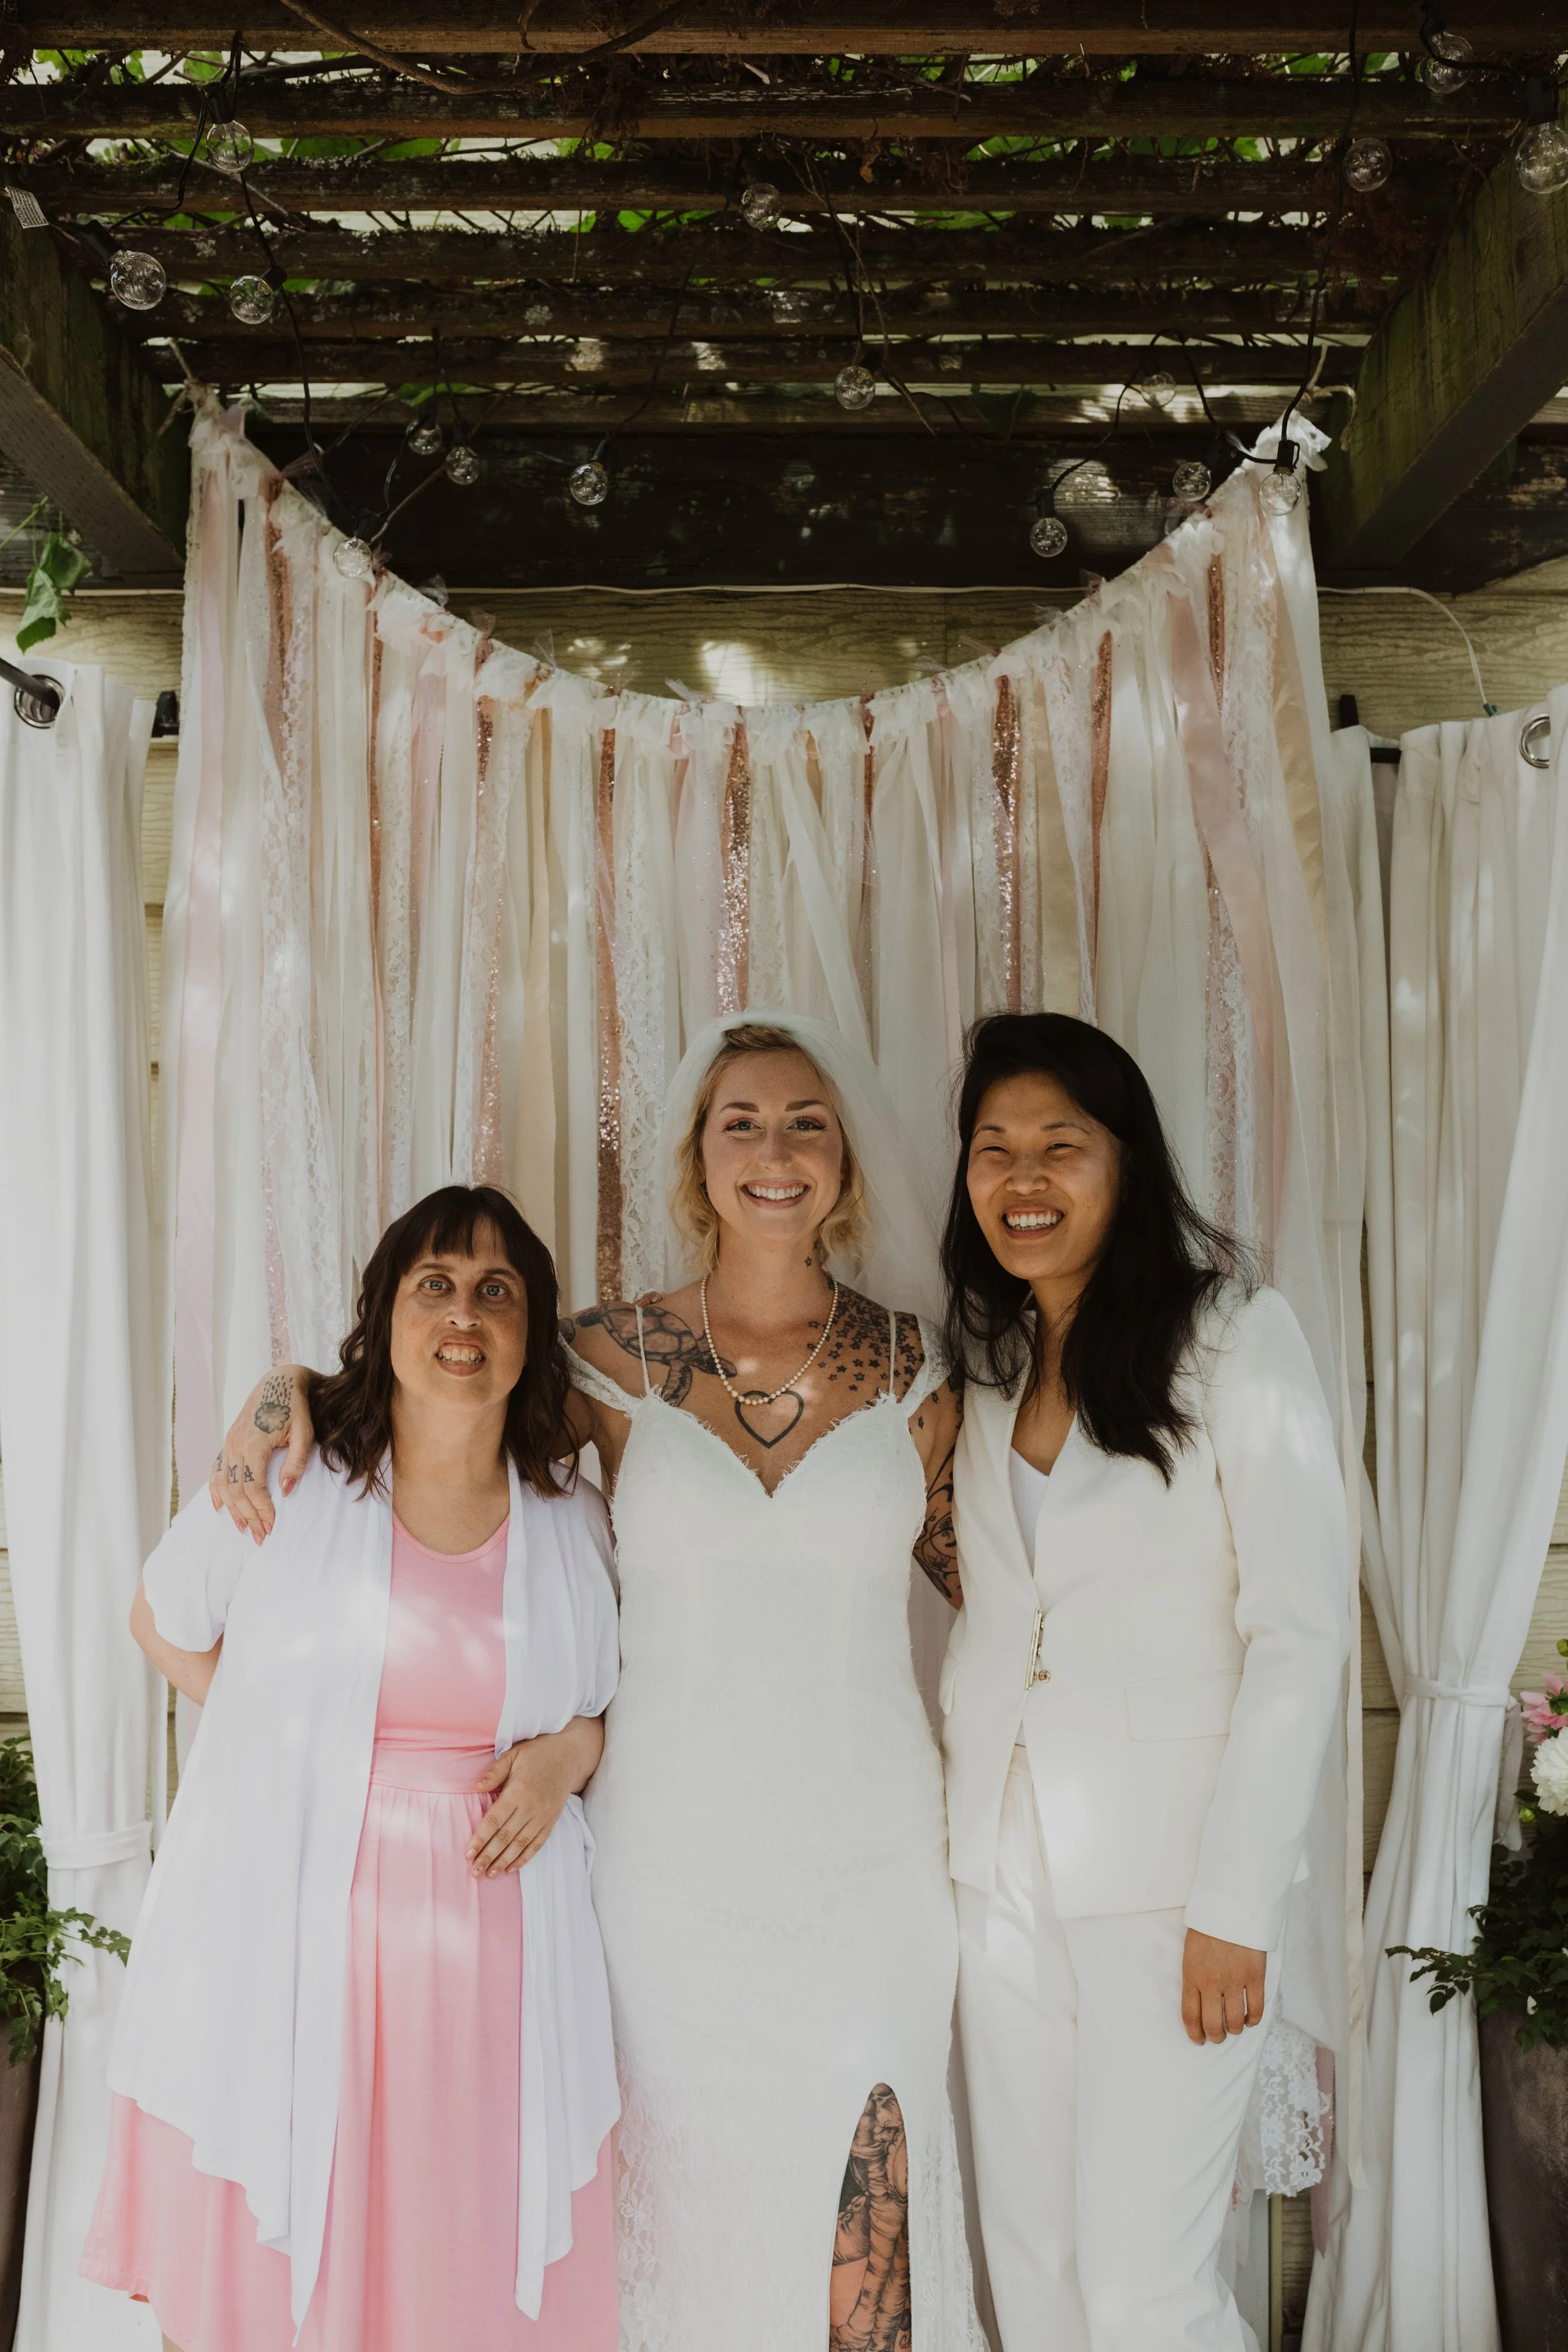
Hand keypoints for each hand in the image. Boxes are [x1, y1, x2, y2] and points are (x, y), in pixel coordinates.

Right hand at [208, 1366, 314, 1541]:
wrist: (279, 1381)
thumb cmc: (297, 1407)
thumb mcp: (304, 1432)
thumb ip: (296, 1462)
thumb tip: (285, 1491)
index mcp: (254, 1443)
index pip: (252, 1487)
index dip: (261, 1510)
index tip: (271, 1527)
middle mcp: (236, 1445)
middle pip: (236, 1491)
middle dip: (248, 1516)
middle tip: (260, 1537)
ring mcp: (228, 1443)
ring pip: (224, 1484)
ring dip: (232, 1509)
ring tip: (243, 1528)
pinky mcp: (228, 1441)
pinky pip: (217, 1470)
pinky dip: (216, 1489)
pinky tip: (220, 1506)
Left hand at [466, 1717, 605, 1877]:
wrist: (569, 1755)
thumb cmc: (537, 1753)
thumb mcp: (514, 1754)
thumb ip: (495, 1772)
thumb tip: (476, 1787)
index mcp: (518, 1791)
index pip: (495, 1820)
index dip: (481, 1838)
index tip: (469, 1853)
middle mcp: (531, 1807)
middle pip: (505, 1837)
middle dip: (488, 1856)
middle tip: (475, 1872)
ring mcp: (543, 1816)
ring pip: (520, 1844)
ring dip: (504, 1861)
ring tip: (489, 1875)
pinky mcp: (551, 1821)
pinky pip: (537, 1844)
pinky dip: (524, 1858)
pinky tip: (511, 1868)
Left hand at [1181, 1930, 1265, 2045]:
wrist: (1232, 1905)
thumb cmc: (1209, 1926)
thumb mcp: (1191, 1952)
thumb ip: (1194, 1977)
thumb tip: (1199, 2003)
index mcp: (1191, 1975)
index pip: (1190, 2015)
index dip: (1194, 2033)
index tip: (1199, 2040)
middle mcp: (1211, 1982)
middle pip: (1213, 2024)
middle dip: (1216, 2036)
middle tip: (1219, 2036)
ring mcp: (1235, 1980)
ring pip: (1235, 2021)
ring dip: (1235, 2029)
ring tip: (1235, 2027)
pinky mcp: (1255, 1976)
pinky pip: (1256, 2009)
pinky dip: (1253, 2020)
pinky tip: (1250, 2019)